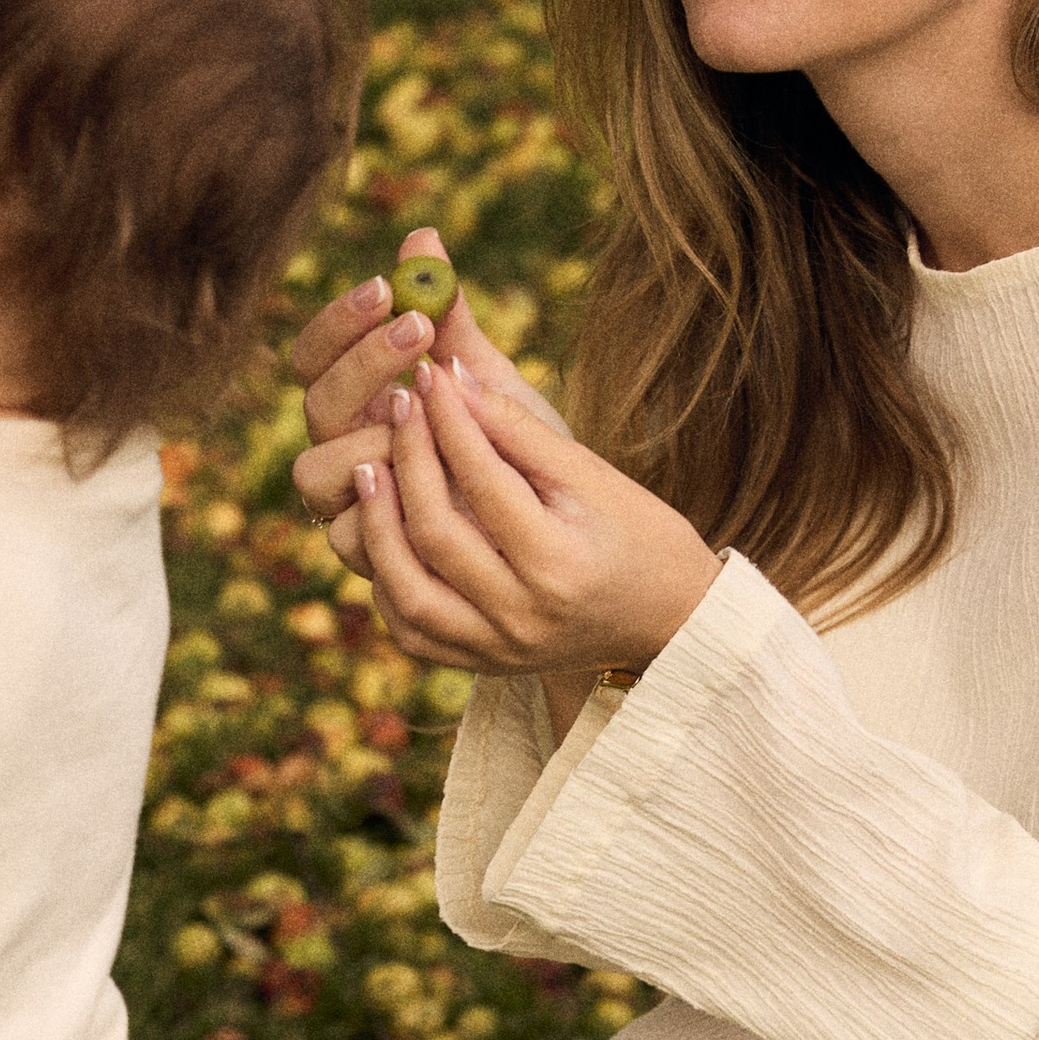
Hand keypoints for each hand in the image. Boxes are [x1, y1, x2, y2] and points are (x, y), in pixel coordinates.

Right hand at [288, 226, 561, 575]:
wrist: (560, 529)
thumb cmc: (515, 446)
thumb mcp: (489, 379)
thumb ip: (453, 319)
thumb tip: (424, 235)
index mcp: (356, 404)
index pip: (314, 355)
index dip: (341, 321)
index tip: (388, 286)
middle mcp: (342, 454)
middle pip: (313, 407)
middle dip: (362, 365)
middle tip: (421, 329)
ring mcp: (351, 511)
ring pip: (315, 475)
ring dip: (370, 438)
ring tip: (429, 412)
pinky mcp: (372, 561)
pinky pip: (350, 535)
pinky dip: (387, 504)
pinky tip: (436, 477)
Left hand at [353, 354, 719, 678]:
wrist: (669, 619)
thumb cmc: (638, 534)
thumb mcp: (592, 475)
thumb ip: (519, 430)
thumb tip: (449, 379)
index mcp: (557, 563)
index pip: (483, 479)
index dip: (448, 419)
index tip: (427, 374)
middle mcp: (522, 616)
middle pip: (435, 533)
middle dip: (408, 460)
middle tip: (394, 407)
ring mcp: (498, 650)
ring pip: (406, 593)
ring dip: (378, 528)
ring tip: (369, 470)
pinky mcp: (482, 664)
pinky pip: (413, 631)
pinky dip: (389, 581)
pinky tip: (385, 534)